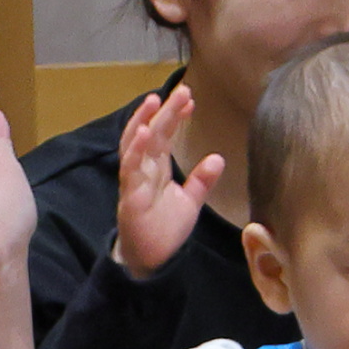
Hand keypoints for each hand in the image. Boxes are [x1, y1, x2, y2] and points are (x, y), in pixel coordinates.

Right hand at [111, 89, 224, 273]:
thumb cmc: (164, 228)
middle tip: (182, 90)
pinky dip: (136, 151)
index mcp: (156, 168)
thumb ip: (202, 180)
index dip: (175, 116)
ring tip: (154, 101)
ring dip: (143, 122)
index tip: (191, 98)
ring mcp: (134, 181)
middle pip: (152, 134)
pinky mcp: (130, 197)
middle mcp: (143, 170)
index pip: (165, 136)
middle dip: (165, 111)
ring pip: (136, 146)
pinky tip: (144, 133)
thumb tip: (218, 158)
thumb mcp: (191, 201)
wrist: (151, 259)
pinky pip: (131, 170)